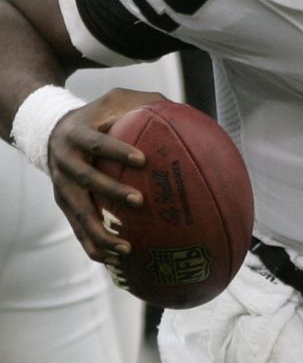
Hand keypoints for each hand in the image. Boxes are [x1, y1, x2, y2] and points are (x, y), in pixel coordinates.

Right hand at [48, 88, 163, 261]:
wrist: (53, 131)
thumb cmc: (99, 115)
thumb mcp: (117, 100)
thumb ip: (147, 102)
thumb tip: (188, 110)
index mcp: (77, 135)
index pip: (97, 143)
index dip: (118, 151)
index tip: (142, 160)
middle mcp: (65, 162)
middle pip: (86, 180)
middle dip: (111, 192)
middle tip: (139, 202)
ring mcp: (61, 187)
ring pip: (79, 214)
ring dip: (101, 233)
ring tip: (127, 249)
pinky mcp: (65, 205)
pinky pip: (79, 230)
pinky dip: (96, 247)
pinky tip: (118, 262)